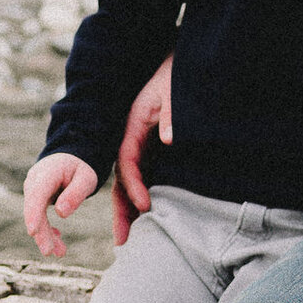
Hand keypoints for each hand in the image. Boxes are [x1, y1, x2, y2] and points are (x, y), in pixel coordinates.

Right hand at [22, 153, 98, 257]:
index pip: (37, 194)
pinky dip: (48, 229)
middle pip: (34, 209)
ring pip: (36, 216)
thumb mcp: (86, 177)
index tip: (32, 231)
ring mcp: (34, 190)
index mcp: (48, 173)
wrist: (72, 158)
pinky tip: (58, 240)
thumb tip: (61, 213)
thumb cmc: (81, 167)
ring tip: (60, 253)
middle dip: (40, 231)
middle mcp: (35, 181)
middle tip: (49, 252)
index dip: (33, 214)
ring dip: (46, 234)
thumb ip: (75, 194)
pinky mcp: (37, 199)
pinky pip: (39, 216)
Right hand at [111, 54, 175, 245]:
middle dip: (121, 209)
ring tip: (126, 240)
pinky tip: (145, 216)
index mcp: (133, 122)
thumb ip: (174, 113)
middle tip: (122, 241)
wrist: (181, 60)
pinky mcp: (152, 146)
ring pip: (129, 180)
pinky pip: (144, 175)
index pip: (127, 160)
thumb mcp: (175, 88)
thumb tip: (168, 139)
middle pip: (121, 177)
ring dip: (127, 208)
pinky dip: (141, 196)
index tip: (145, 207)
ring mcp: (142, 142)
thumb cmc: (178, 73)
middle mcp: (133, 135)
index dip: (134, 185)